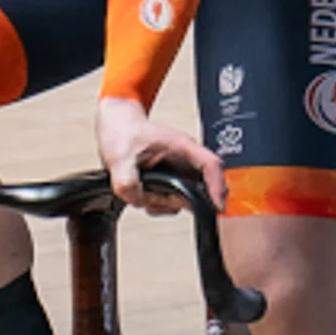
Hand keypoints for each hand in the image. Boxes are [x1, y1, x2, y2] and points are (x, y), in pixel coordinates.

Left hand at [98, 95, 223, 216]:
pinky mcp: (171, 183)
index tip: (218, 206)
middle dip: (179, 201)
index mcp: (182, 147)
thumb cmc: (124, 132)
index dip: (218, 187)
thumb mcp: (120, 157)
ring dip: (164, 203)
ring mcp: (180, 173)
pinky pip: (173, 202)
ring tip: (142, 192)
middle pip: (203, 189)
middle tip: (153, 197)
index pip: (211, 165)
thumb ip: (127, 181)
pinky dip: (157, 204)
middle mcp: (185, 161)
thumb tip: (137, 199)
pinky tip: (142, 194)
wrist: (117, 128)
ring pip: (186, 200)